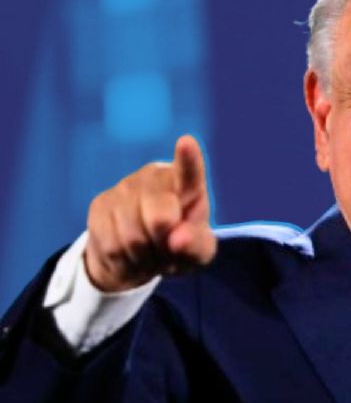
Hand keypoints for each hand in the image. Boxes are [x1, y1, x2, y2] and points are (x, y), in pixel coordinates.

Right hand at [84, 135, 216, 291]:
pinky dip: (125, 260)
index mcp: (187, 185)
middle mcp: (155, 178)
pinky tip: (130, 253)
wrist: (140, 255)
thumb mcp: (198, 251)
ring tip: (150, 251)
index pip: (189, 171)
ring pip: (133, 237)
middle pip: (160, 218)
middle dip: (164, 244)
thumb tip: (178, 240)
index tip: (187, 142)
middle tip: (168, 248)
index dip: (188, 158)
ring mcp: (124, 188)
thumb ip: (195, 244)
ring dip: (145, 256)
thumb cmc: (179, 246)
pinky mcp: (100, 204)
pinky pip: (112, 245)